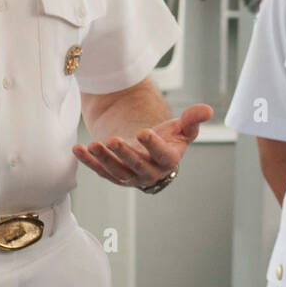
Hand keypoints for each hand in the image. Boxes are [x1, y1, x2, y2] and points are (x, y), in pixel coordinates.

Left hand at [73, 103, 213, 188]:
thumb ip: (193, 119)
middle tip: (113, 140)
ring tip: (93, 145)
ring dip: (103, 159)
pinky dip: (88, 162)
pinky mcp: (113, 175)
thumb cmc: (168, 139)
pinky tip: (78, 149)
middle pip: (136, 166)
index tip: (144, 132)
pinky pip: (99, 170)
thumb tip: (207, 110)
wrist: (151, 153)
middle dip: (124, 154)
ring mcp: (129, 177)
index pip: (162, 156)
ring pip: (115, 171)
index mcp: (168, 161)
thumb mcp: (183, 129)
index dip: (153, 146)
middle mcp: (149, 173)